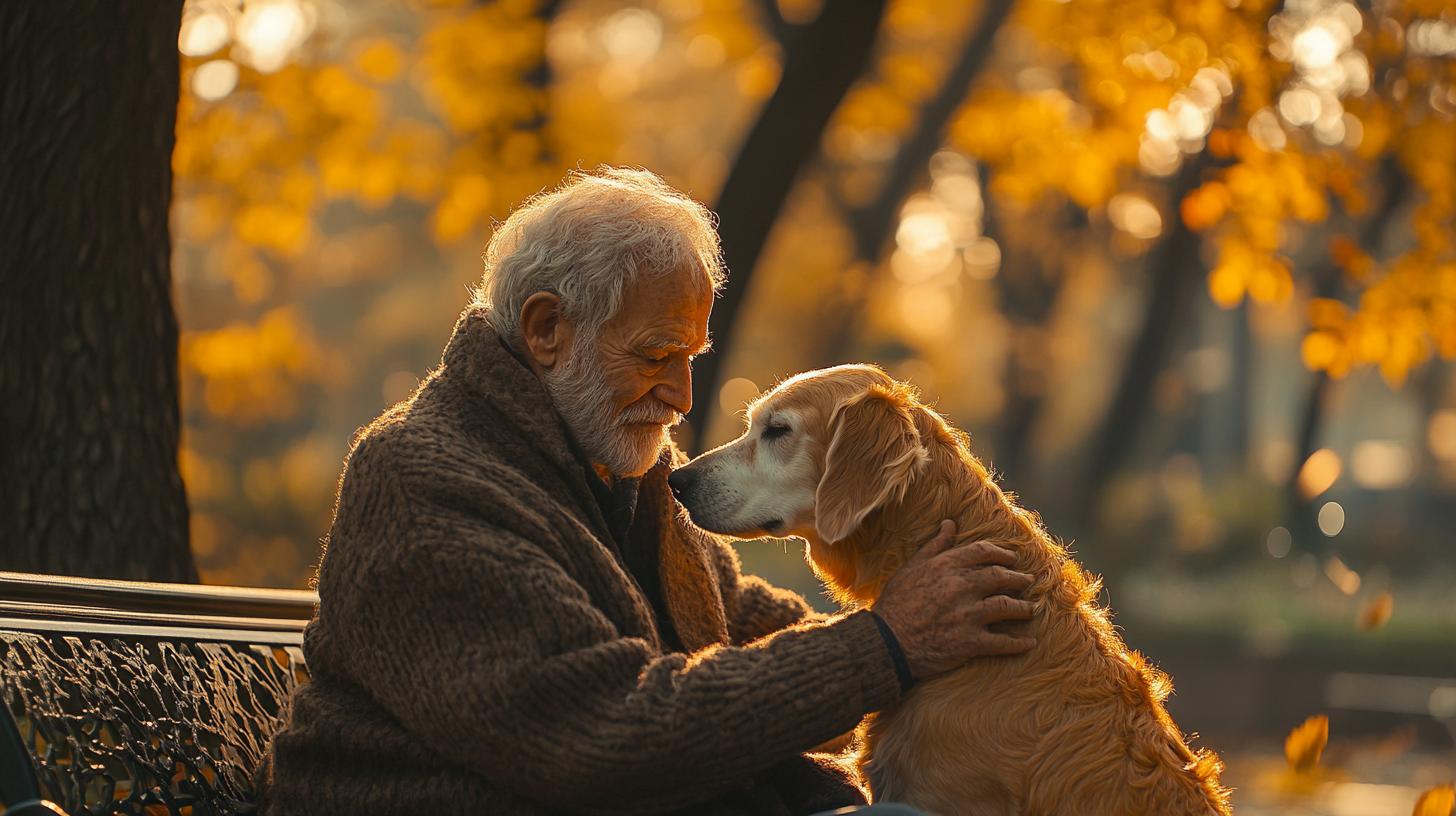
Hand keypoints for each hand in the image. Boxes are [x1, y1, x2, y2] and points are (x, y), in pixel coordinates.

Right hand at [874, 520, 1035, 678]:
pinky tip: (1029, 643)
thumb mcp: (912, 568)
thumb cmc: (896, 602)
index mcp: (945, 566)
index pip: (983, 552)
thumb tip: (950, 523)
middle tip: (1027, 581)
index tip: (1012, 559)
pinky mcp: (969, 642)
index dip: (1002, 554)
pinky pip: (1001, 642)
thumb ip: (935, 546)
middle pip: (999, 577)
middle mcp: (959, 587)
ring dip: (1022, 608)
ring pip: (1006, 606)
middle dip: (1018, 579)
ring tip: (1030, 609)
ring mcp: (966, 615)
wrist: (887, 641)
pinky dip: (1018, 644)